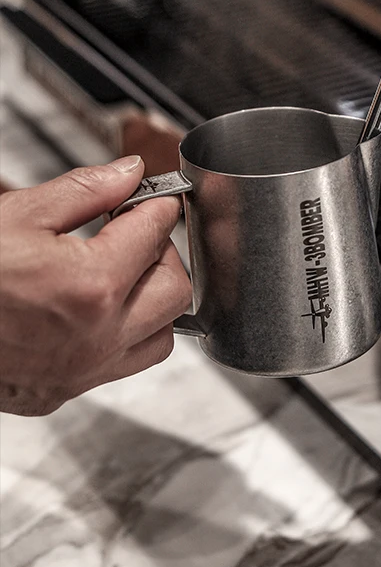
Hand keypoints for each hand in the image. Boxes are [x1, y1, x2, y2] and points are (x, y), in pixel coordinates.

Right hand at [0, 156, 191, 415]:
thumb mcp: (19, 214)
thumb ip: (86, 190)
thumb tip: (130, 173)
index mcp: (92, 284)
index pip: (155, 232)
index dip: (156, 205)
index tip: (150, 197)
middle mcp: (98, 336)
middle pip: (176, 289)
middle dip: (163, 253)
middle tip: (134, 232)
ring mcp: (83, 371)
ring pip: (162, 336)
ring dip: (153, 301)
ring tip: (122, 273)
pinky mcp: (63, 393)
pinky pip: (122, 366)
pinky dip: (125, 337)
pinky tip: (97, 312)